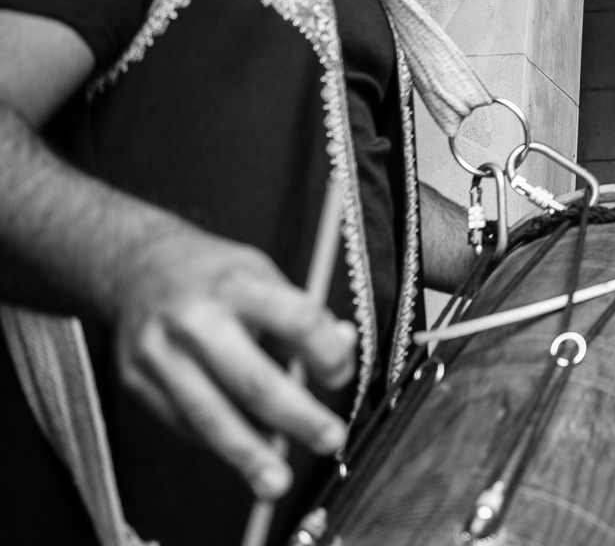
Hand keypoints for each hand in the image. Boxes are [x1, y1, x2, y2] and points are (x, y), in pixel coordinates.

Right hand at [112, 226, 356, 499]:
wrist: (136, 268)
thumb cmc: (215, 276)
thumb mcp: (264, 274)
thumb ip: (302, 315)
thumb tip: (344, 350)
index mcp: (238, 283)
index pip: (296, 320)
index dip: (327, 352)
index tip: (341, 376)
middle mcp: (195, 320)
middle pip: (252, 379)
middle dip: (296, 417)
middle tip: (329, 440)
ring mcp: (160, 355)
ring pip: (210, 415)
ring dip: (249, 454)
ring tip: (276, 480)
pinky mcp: (137, 383)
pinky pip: (186, 423)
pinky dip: (218, 442)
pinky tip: (245, 453)